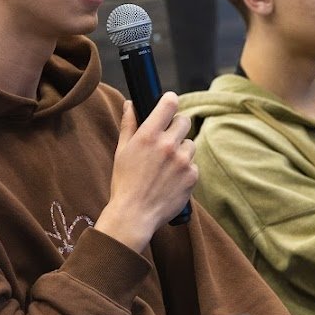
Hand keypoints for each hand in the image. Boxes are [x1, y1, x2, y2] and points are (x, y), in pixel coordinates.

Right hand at [95, 94, 197, 253]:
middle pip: (184, 121)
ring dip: (181, 150)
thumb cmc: (124, 182)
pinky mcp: (192, 176)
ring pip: (190, 144)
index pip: (169, 104)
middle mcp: (168, 145)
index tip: (169, 103)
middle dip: (177, 126)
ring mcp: (183, 161)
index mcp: (148, 135)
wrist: (134, 214)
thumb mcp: (122, 150)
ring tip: (166, 165)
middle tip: (167, 139)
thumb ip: (129, 124)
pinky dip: (185, 169)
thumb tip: (130, 104)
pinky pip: (193, 164)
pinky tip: (171, 179)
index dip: (170, 100)